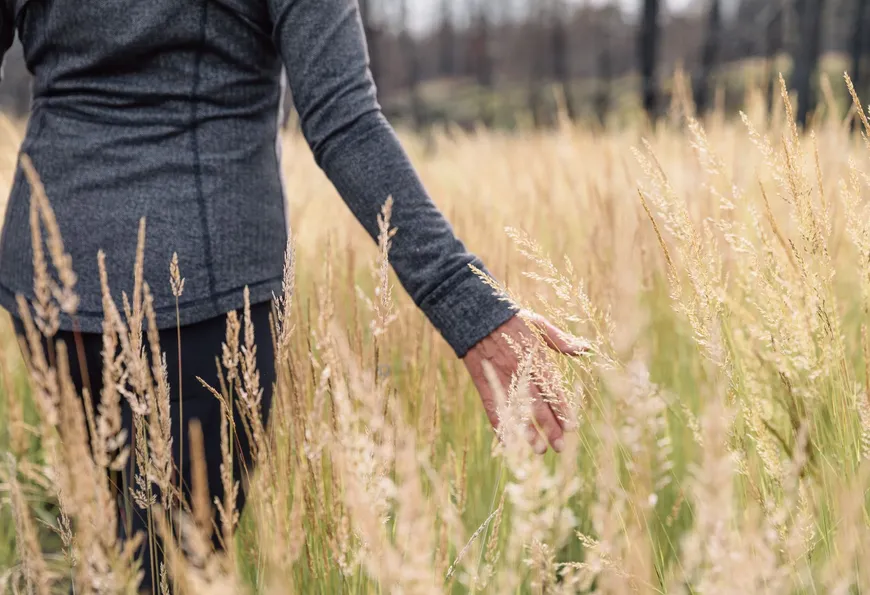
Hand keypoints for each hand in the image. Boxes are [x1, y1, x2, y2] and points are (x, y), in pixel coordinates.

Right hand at [462, 312, 585, 454]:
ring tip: (539, 450)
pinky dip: (500, 425)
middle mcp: (520, 373)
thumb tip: (586, 348)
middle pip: (537, 406)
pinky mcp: (485, 384)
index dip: (562, 410)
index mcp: (535, 360)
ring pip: (517, 411)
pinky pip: (493, 408)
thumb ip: (561, 340)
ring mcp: (502, 380)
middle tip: (559, 446)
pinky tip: (508, 441)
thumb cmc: (512, 319)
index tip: (572, 427)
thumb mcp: (538, 324)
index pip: (553, 390)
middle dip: (549, 428)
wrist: (477, 316)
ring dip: (528, 432)